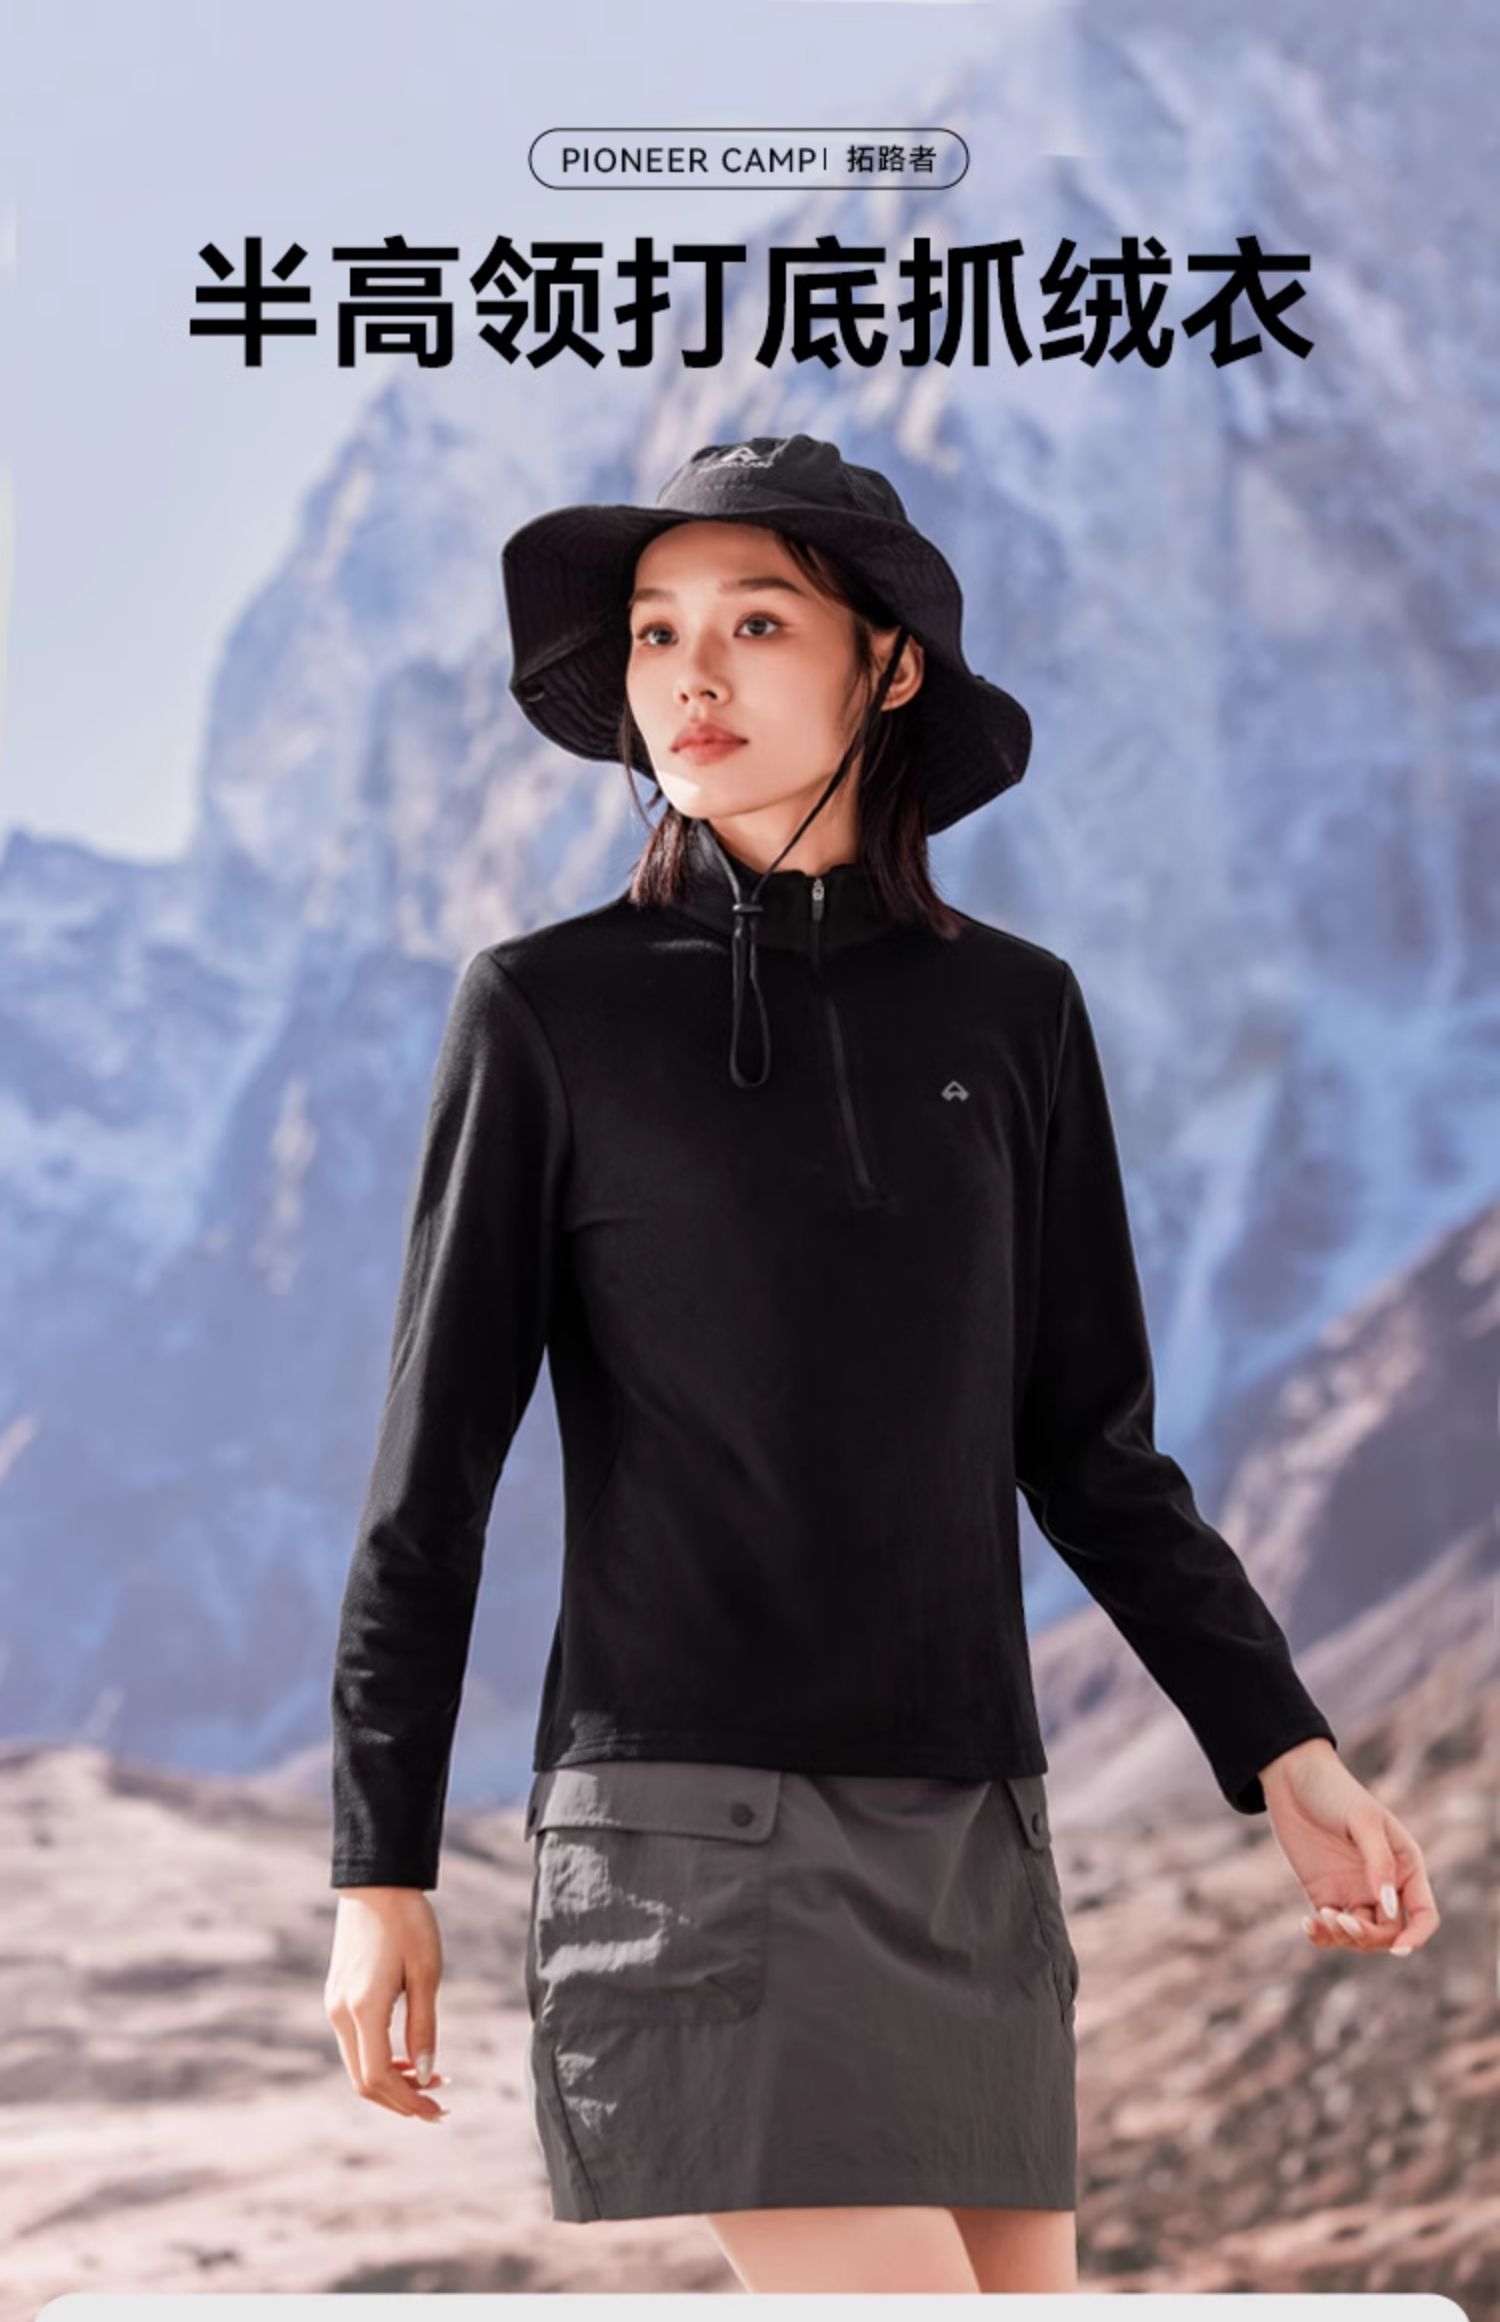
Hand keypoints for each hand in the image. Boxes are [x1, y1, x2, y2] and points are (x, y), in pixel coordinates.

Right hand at [325, 1887, 453, 2121]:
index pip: (379, 2077)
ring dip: (391, 2082)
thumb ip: (423, 2027)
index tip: (437, 2111)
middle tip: (438, 2105)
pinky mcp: (337, 1996)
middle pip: (363, 2081)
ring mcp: (334, 2005)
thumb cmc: (408, 1923)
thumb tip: (424, 2075)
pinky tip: (408, 2057)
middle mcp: (340, 2013)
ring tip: (430, 2080)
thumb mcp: (426, 1973)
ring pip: (357, 2065)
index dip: (408, 2102)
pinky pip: (354, 2045)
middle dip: (400, 2100)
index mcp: (363, 2008)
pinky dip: (380, 2060)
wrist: (376, 1883)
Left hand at [1259, 1738, 1439, 1958]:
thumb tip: (1389, 1907)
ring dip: (1344, 1937)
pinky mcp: (1324, 1893)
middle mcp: (1383, 1885)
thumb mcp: (1363, 1821)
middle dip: (1370, 1937)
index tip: (1399, 1949)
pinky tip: (1307, 1924)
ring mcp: (1353, 1891)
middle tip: (1341, 1919)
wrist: (1293, 1778)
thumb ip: (1379, 1862)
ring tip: (1322, 1915)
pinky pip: (1330, 1928)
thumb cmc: (1335, 1792)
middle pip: (1390, 1933)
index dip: (1417, 1936)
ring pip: (1361, 1936)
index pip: (1423, 1915)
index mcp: (1405, 1866)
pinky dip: (1322, 1935)